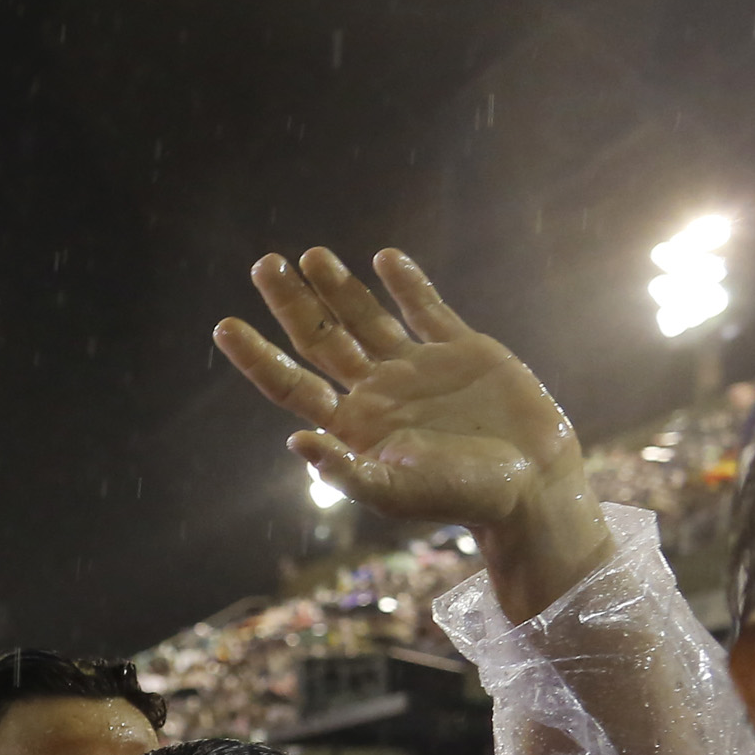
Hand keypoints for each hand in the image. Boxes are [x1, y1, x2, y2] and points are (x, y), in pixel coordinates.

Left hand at [218, 247, 612, 617]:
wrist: (530, 485)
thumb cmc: (458, 499)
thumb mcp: (394, 491)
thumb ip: (344, 469)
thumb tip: (294, 440)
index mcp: (352, 425)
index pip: (290, 385)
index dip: (257, 357)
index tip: (224, 325)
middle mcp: (376, 393)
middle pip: (320, 340)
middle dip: (292, 303)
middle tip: (263, 264)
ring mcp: (416, 369)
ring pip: (366, 318)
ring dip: (338, 286)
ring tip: (310, 255)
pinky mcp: (461, 351)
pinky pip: (427, 309)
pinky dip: (408, 283)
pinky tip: (383, 259)